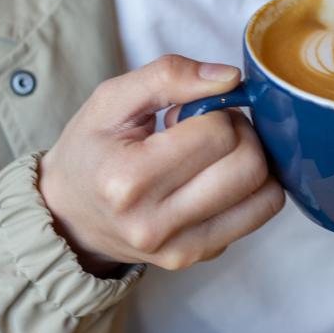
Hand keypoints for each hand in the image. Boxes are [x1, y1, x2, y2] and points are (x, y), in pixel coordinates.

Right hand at [37, 55, 284, 275]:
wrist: (68, 217)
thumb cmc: (91, 153)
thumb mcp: (112, 100)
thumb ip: (168, 75)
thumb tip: (231, 78)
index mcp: (127, 180)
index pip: (218, 133)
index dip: (213, 110)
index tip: (185, 114)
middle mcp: (155, 224)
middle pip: (248, 165)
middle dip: (240, 133)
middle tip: (208, 129)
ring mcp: (181, 248)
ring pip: (265, 193)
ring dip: (251, 160)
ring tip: (213, 155)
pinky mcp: (200, 256)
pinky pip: (259, 213)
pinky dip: (251, 188)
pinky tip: (215, 179)